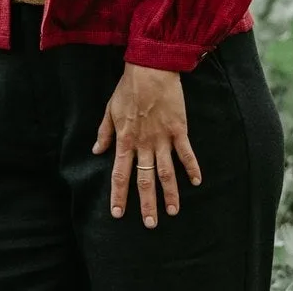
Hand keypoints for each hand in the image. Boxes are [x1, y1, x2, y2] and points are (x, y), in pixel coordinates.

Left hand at [93, 61, 201, 226]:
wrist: (150, 68)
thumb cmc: (128, 88)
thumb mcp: (110, 110)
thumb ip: (104, 133)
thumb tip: (97, 152)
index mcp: (125, 140)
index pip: (120, 174)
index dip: (119, 195)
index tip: (118, 214)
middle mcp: (144, 143)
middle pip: (144, 179)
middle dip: (147, 203)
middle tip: (150, 224)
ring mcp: (162, 138)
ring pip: (166, 171)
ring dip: (169, 192)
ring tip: (172, 212)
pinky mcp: (178, 129)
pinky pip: (186, 152)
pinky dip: (191, 167)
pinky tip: (196, 181)